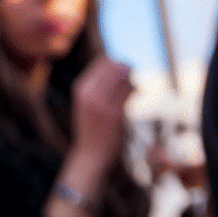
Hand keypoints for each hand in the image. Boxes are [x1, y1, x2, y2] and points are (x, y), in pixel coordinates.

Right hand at [70, 57, 133, 173]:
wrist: (91, 154)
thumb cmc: (92, 127)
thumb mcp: (87, 102)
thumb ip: (98, 84)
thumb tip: (121, 63)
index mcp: (81, 89)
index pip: (104, 61)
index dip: (118, 63)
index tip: (126, 70)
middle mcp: (89, 94)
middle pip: (116, 66)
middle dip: (128, 69)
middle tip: (133, 78)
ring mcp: (101, 104)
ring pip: (125, 77)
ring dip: (134, 79)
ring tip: (134, 88)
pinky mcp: (115, 114)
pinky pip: (130, 92)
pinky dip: (136, 90)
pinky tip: (136, 96)